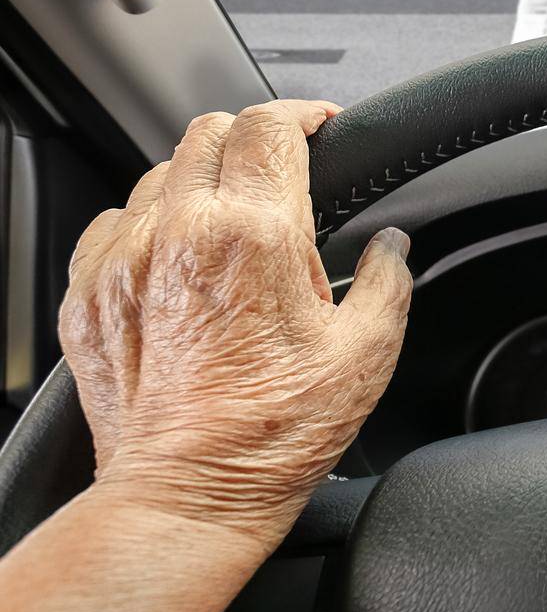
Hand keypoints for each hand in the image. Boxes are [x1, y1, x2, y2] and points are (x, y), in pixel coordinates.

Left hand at [58, 100, 411, 542]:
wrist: (186, 498)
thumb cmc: (275, 434)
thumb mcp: (368, 351)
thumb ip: (390, 279)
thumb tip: (393, 246)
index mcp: (255, 235)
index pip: (270, 125)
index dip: (305, 113)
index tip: (322, 125)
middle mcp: (181, 234)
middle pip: (209, 131)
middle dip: (254, 137)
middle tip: (285, 168)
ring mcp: (124, 263)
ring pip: (160, 172)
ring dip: (202, 178)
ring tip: (234, 219)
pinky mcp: (89, 296)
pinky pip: (114, 223)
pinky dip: (149, 222)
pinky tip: (178, 254)